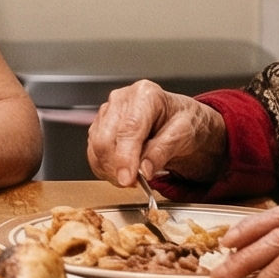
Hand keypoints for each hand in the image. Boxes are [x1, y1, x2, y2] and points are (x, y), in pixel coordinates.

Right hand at [86, 81, 228, 190]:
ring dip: (110, 170)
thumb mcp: (185, 133)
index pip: (128, 129)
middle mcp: (121, 100)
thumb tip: (145, 169)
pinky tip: (123, 172)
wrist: (178, 121)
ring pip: (96, 148)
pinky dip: (105, 169)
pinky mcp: (99, 127)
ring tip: (133, 177)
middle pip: (104, 139)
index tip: (127, 179)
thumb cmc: (182, 121)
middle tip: (135, 183)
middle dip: (116, 167)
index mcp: (144, 95)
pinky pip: (93, 154)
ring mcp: (107, 112)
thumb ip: (163, 150)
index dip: (124, 157)